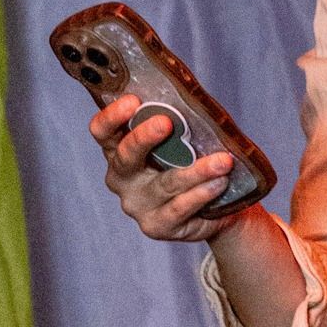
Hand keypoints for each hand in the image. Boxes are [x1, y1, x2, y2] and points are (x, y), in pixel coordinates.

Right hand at [90, 93, 242, 243]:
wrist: (218, 207)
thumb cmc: (195, 164)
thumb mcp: (184, 141)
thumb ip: (181, 123)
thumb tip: (197, 101)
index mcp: (120, 151)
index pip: (104, 132)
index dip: (112, 117)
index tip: (133, 100)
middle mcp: (123, 179)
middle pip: (125, 156)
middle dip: (143, 138)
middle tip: (166, 123)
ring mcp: (138, 205)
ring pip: (164, 184)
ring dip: (196, 171)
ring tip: (222, 161)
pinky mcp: (156, 226)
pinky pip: (179, 207)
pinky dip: (202, 194)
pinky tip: (219, 183)